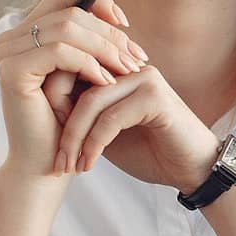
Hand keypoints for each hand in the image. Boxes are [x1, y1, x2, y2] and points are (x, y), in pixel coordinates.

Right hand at [0, 0, 148, 179]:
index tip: (126, 26)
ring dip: (105, 48)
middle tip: (137, 56)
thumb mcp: (83, 77)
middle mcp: (10, 38)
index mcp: (25, 34)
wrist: (46, 166)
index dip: (99, 1)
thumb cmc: (67, 125)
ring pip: (68, 28)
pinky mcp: (12, 71)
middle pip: (70, 10)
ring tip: (128, 70)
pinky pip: (60, 51)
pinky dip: (89, 64)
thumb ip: (91, 45)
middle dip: (110, 33)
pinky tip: (106, 83)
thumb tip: (120, 19)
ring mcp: (7, 53)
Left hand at [52, 64, 220, 192]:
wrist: (192, 170)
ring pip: (91, 102)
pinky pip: (110, 118)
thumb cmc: (150, 151)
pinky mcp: (155, 97)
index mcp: (116, 68)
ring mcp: (144, 78)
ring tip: (69, 166)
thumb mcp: (105, 133)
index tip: (48, 144)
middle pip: (75, 80)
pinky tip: (89, 165)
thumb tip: (43, 110)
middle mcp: (129, 66)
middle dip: (59, 123)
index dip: (52, 104)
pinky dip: (94, 144)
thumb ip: (80, 116)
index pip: (70, 69)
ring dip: (75, 139)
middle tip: (56, 159)